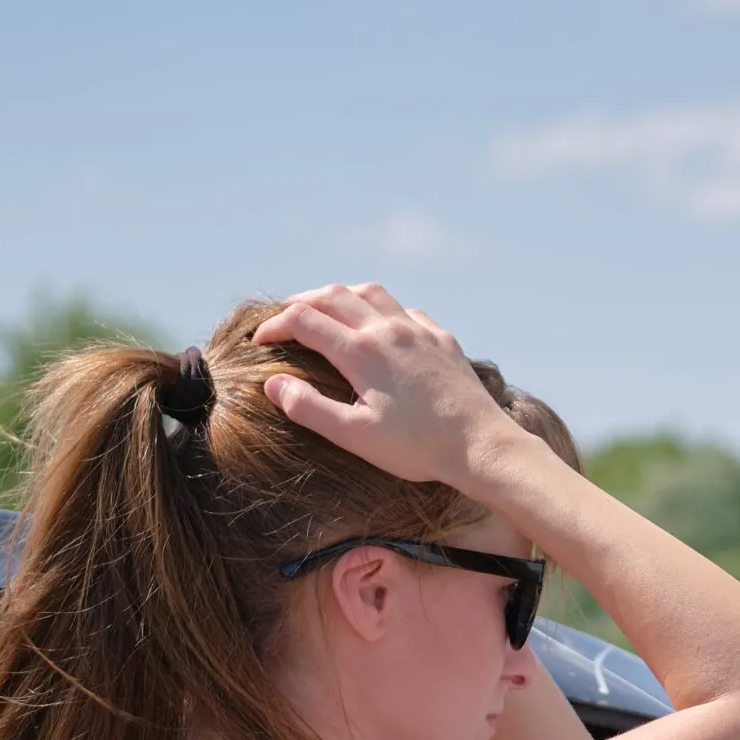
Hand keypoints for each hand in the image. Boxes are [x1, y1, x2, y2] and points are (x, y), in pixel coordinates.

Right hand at [251, 284, 517, 487]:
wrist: (480, 444)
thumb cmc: (416, 447)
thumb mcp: (353, 435)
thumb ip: (308, 408)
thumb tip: (273, 383)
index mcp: (361, 351)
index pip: (303, 320)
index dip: (274, 326)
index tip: (259, 341)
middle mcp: (387, 329)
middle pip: (332, 295)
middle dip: (300, 302)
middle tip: (283, 318)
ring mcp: (418, 329)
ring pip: (370, 292)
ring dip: (340, 295)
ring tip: (326, 310)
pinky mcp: (441, 338)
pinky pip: (404, 310)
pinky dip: (380, 309)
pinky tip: (380, 326)